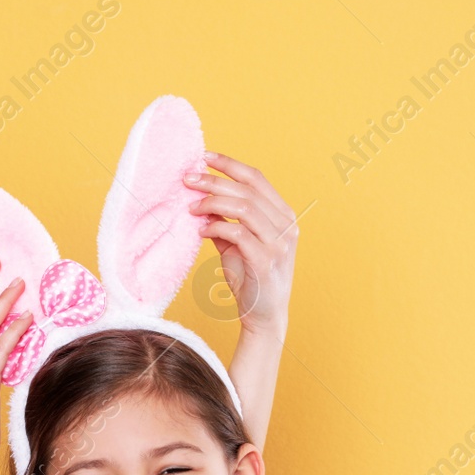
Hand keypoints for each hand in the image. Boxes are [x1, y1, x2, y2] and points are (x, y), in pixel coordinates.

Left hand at [186, 152, 297, 339]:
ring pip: (244, 207)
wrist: (264, 317)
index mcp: (283, 215)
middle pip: (247, 189)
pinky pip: (238, 233)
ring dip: (213, 202)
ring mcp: (279, 243)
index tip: (204, 157)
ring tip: (191, 208)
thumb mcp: (236, 244)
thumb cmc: (251, 280)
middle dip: (214, 180)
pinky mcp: (266, 261)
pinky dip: (216, 227)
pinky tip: (201, 231)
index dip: (229, 164)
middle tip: (187, 179)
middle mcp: (286, 225)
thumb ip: (224, 220)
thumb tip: (200, 198)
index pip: (256, 178)